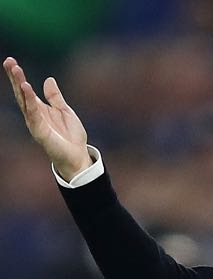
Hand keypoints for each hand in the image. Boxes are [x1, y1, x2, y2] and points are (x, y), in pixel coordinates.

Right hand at [3, 56, 91, 180]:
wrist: (78, 156)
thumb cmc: (71, 136)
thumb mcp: (65, 111)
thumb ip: (55, 97)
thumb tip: (49, 79)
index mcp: (39, 109)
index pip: (25, 90)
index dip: (18, 77)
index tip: (11, 62)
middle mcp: (34, 115)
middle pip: (21, 93)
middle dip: (14, 78)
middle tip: (9, 61)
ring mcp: (35, 123)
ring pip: (24, 101)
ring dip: (19, 85)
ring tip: (16, 70)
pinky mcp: (40, 132)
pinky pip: (33, 114)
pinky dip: (29, 101)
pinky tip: (26, 89)